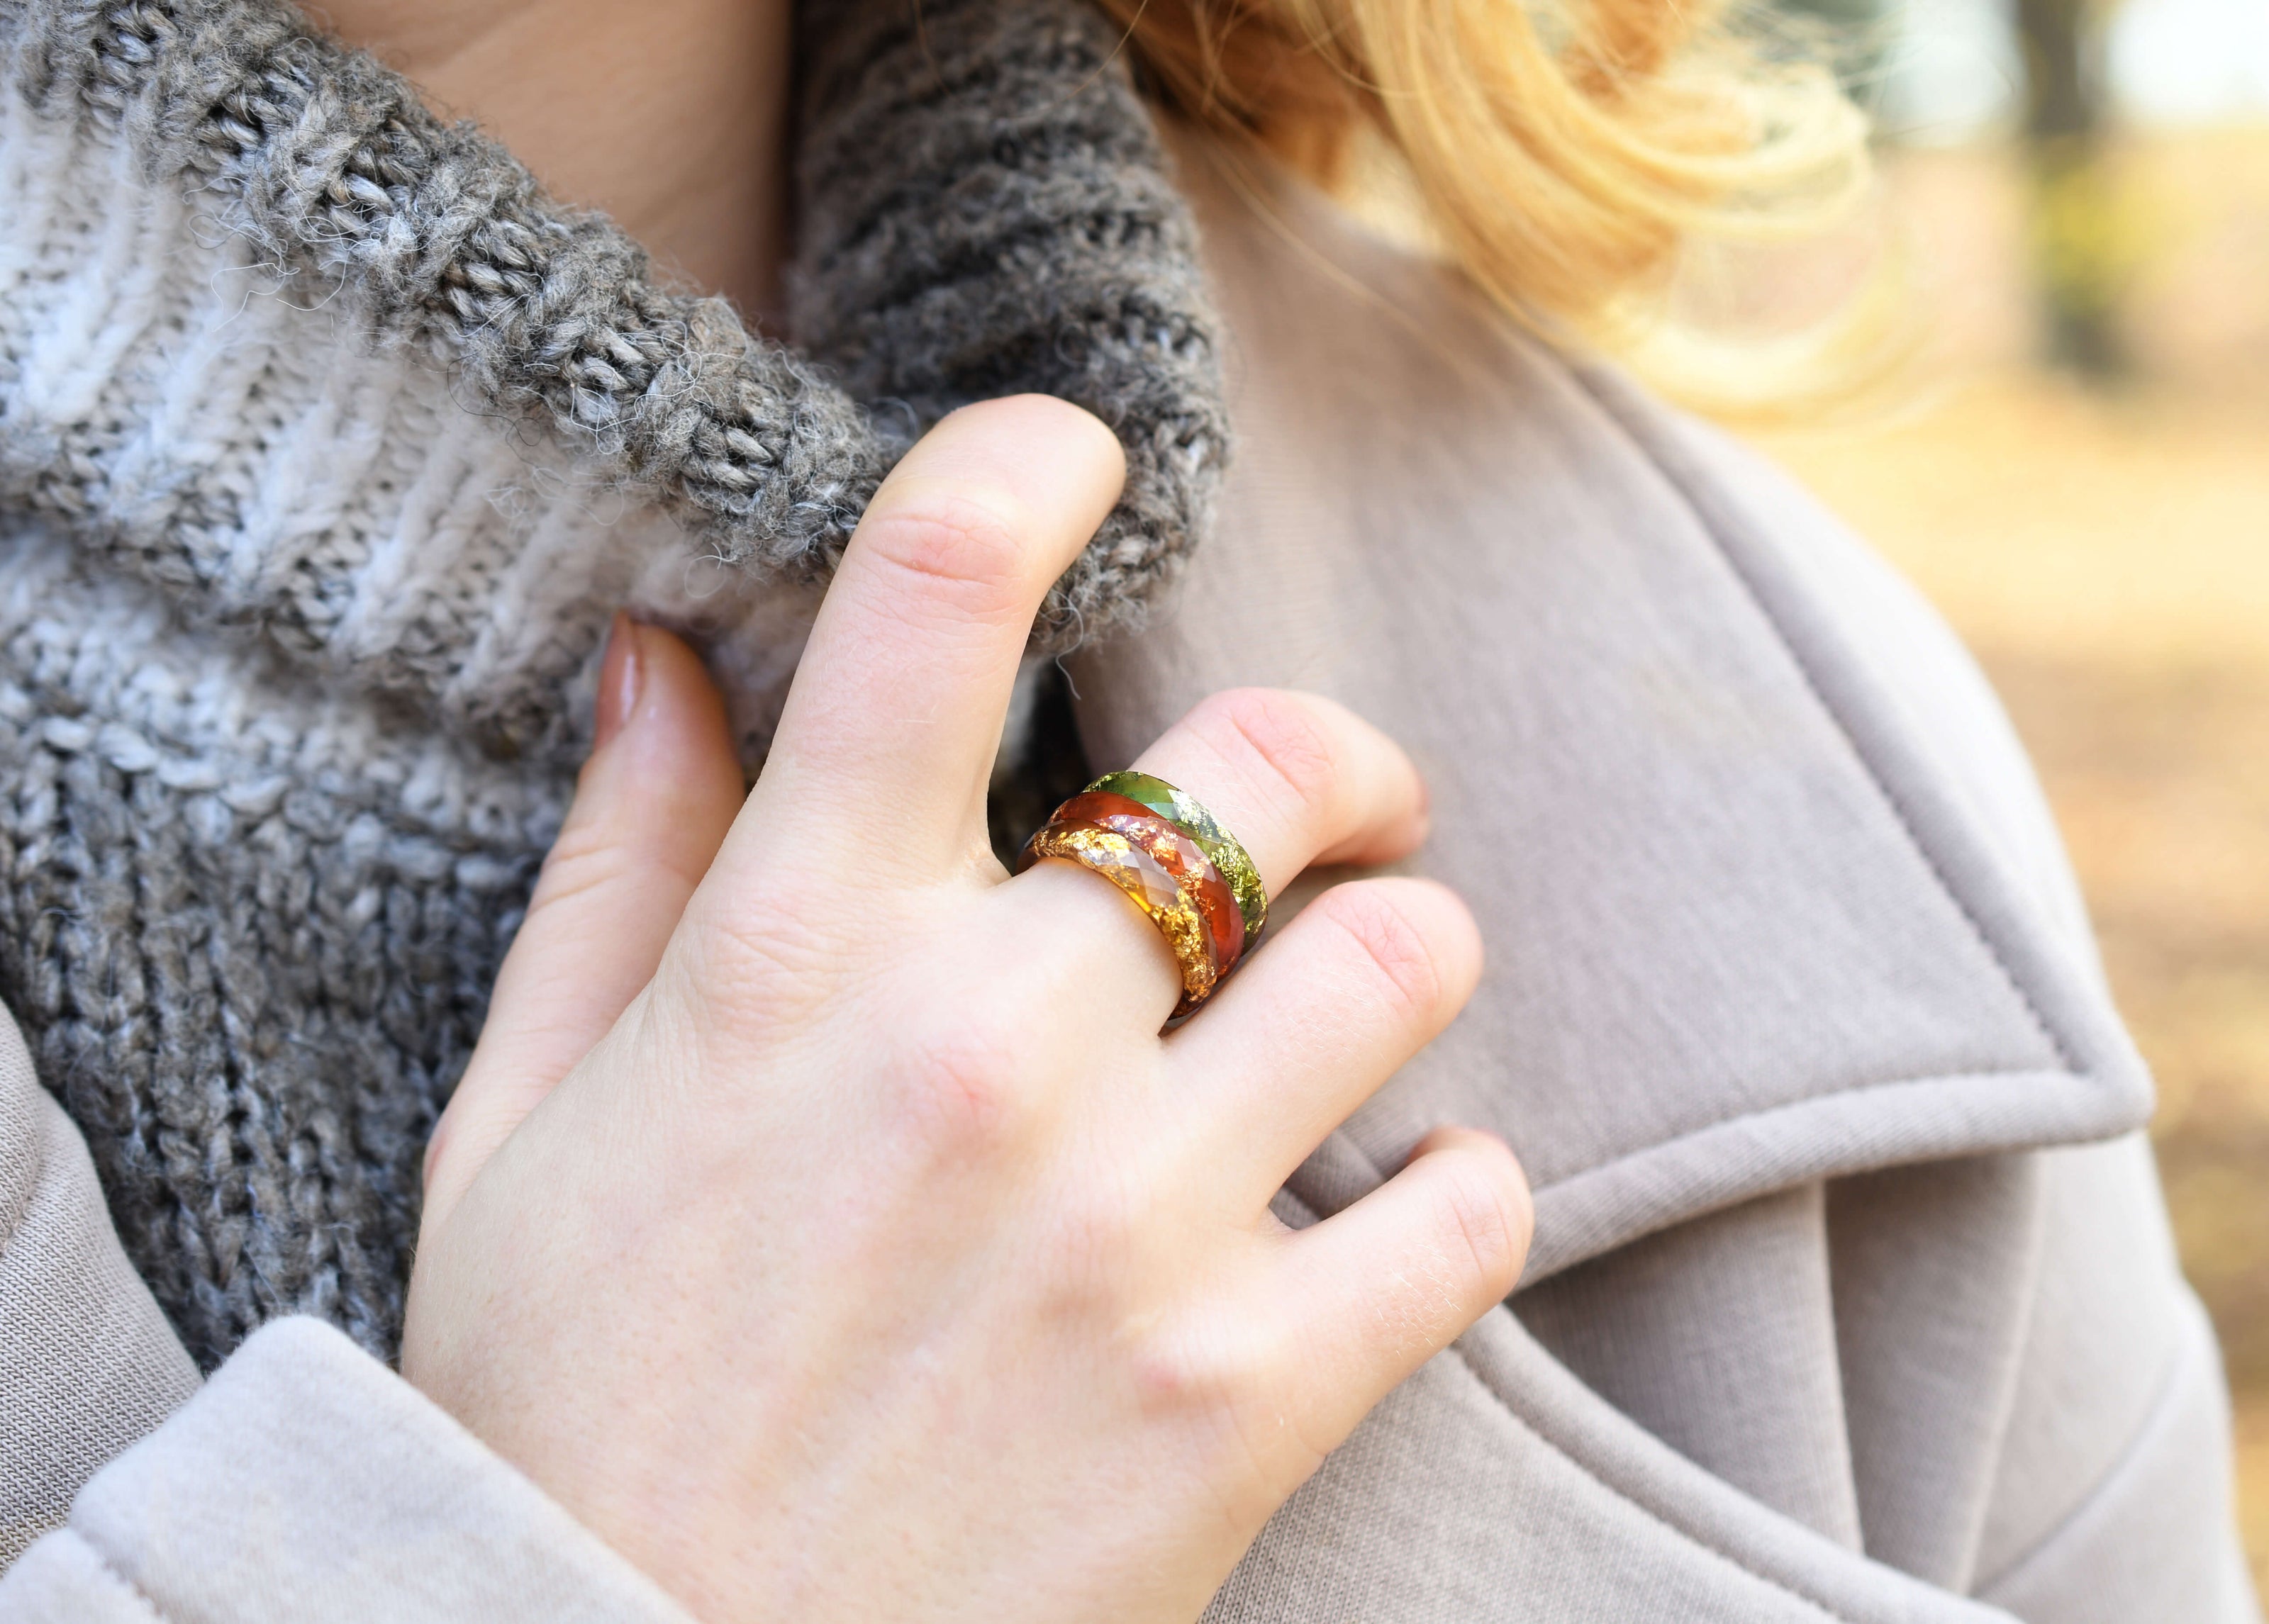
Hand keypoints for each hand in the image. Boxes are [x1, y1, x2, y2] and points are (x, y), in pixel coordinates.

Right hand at [403, 396, 1531, 1623]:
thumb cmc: (561, 1401)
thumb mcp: (522, 1123)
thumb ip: (619, 873)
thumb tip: (657, 661)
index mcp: (793, 956)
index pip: (931, 597)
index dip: (1030, 462)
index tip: (1082, 457)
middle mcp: (981, 1048)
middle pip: (1263, 766)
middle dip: (1325, 761)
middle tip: (1330, 811)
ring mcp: (1129, 1222)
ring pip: (1403, 958)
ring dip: (1400, 957)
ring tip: (1357, 1013)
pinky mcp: (1243, 1397)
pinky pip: (1470, 1210)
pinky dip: (1458, 1192)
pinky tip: (1389, 1213)